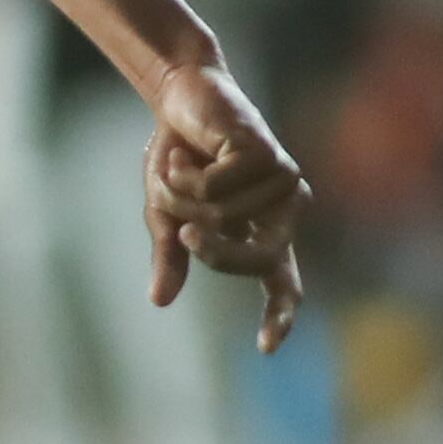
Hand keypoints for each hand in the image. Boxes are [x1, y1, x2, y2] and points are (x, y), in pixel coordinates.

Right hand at [142, 61, 310, 352]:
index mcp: (264, 233)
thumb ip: (172, 254)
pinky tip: (189, 151)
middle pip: (253, 261)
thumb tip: (159, 301)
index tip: (265, 348)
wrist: (181, 95)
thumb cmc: (180, 157)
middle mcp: (283, 211)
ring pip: (222, 220)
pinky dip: (185, 176)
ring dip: (182, 197)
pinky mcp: (267, 155)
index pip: (282, 283)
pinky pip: (215, 190)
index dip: (277, 315)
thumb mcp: (167, 213)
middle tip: (182, 233)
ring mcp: (281, 182)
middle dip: (213, 252)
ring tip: (181, 167)